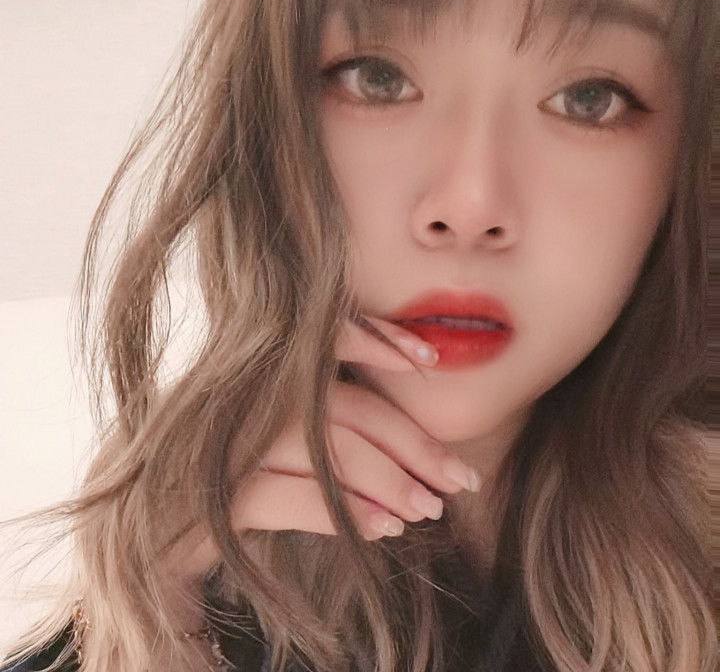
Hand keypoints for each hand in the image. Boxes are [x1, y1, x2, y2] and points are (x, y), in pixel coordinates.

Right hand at [173, 317, 479, 583]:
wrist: (137, 528)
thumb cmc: (215, 472)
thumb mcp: (263, 433)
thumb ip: (315, 416)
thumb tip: (404, 446)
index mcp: (252, 369)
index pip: (322, 340)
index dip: (378, 340)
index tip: (429, 360)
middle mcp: (237, 395)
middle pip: (343, 406)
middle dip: (412, 443)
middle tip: (459, 477)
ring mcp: (221, 442)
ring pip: (324, 449)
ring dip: (388, 482)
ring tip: (429, 508)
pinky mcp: (207, 495)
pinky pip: (289, 496)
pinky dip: (344, 512)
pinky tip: (384, 528)